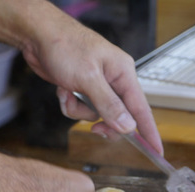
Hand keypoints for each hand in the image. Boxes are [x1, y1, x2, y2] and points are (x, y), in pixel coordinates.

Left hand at [20, 7, 162, 154]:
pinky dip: (70, 105)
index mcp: (123, 73)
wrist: (37, 36)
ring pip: (96, 115)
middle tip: (94, 130)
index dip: (149, 132)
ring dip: (79, 111)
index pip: (142, 109)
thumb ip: (109, 105)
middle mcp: (113, 80)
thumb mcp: (88, 78)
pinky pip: (80, 109)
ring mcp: (97, 85)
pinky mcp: (82, 89)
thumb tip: (127, 127)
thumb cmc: (65, 46)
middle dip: (104, 124)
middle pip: (119, 117)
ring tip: (68, 93)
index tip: (157, 151)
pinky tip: (62, 90)